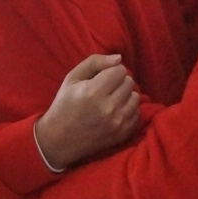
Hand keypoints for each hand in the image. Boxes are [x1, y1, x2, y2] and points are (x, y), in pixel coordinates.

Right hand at [34, 54, 139, 168]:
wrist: (60, 140)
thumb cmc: (65, 105)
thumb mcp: (72, 78)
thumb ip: (95, 62)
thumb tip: (119, 58)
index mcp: (93, 92)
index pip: (120, 70)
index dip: (110, 71)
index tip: (100, 78)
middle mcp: (108, 108)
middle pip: (129, 82)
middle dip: (118, 82)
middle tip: (104, 90)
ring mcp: (118, 123)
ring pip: (136, 97)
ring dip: (125, 96)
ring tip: (110, 100)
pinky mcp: (123, 134)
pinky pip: (137, 113)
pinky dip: (127, 110)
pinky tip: (114, 112)